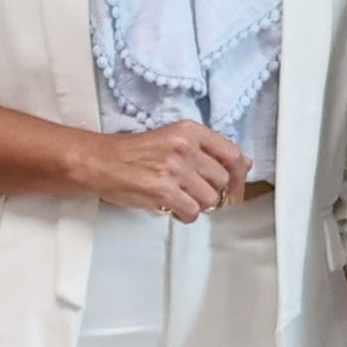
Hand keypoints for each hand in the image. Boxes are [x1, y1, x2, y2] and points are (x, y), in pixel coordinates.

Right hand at [68, 121, 251, 221]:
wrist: (101, 162)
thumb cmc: (134, 153)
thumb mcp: (174, 139)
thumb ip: (208, 150)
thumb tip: (245, 163)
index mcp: (189, 130)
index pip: (232, 153)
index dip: (238, 174)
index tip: (234, 184)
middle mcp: (184, 147)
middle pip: (222, 180)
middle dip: (213, 192)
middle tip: (196, 193)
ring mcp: (175, 169)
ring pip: (210, 199)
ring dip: (198, 205)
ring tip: (181, 199)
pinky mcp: (163, 190)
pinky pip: (192, 212)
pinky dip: (185, 216)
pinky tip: (173, 208)